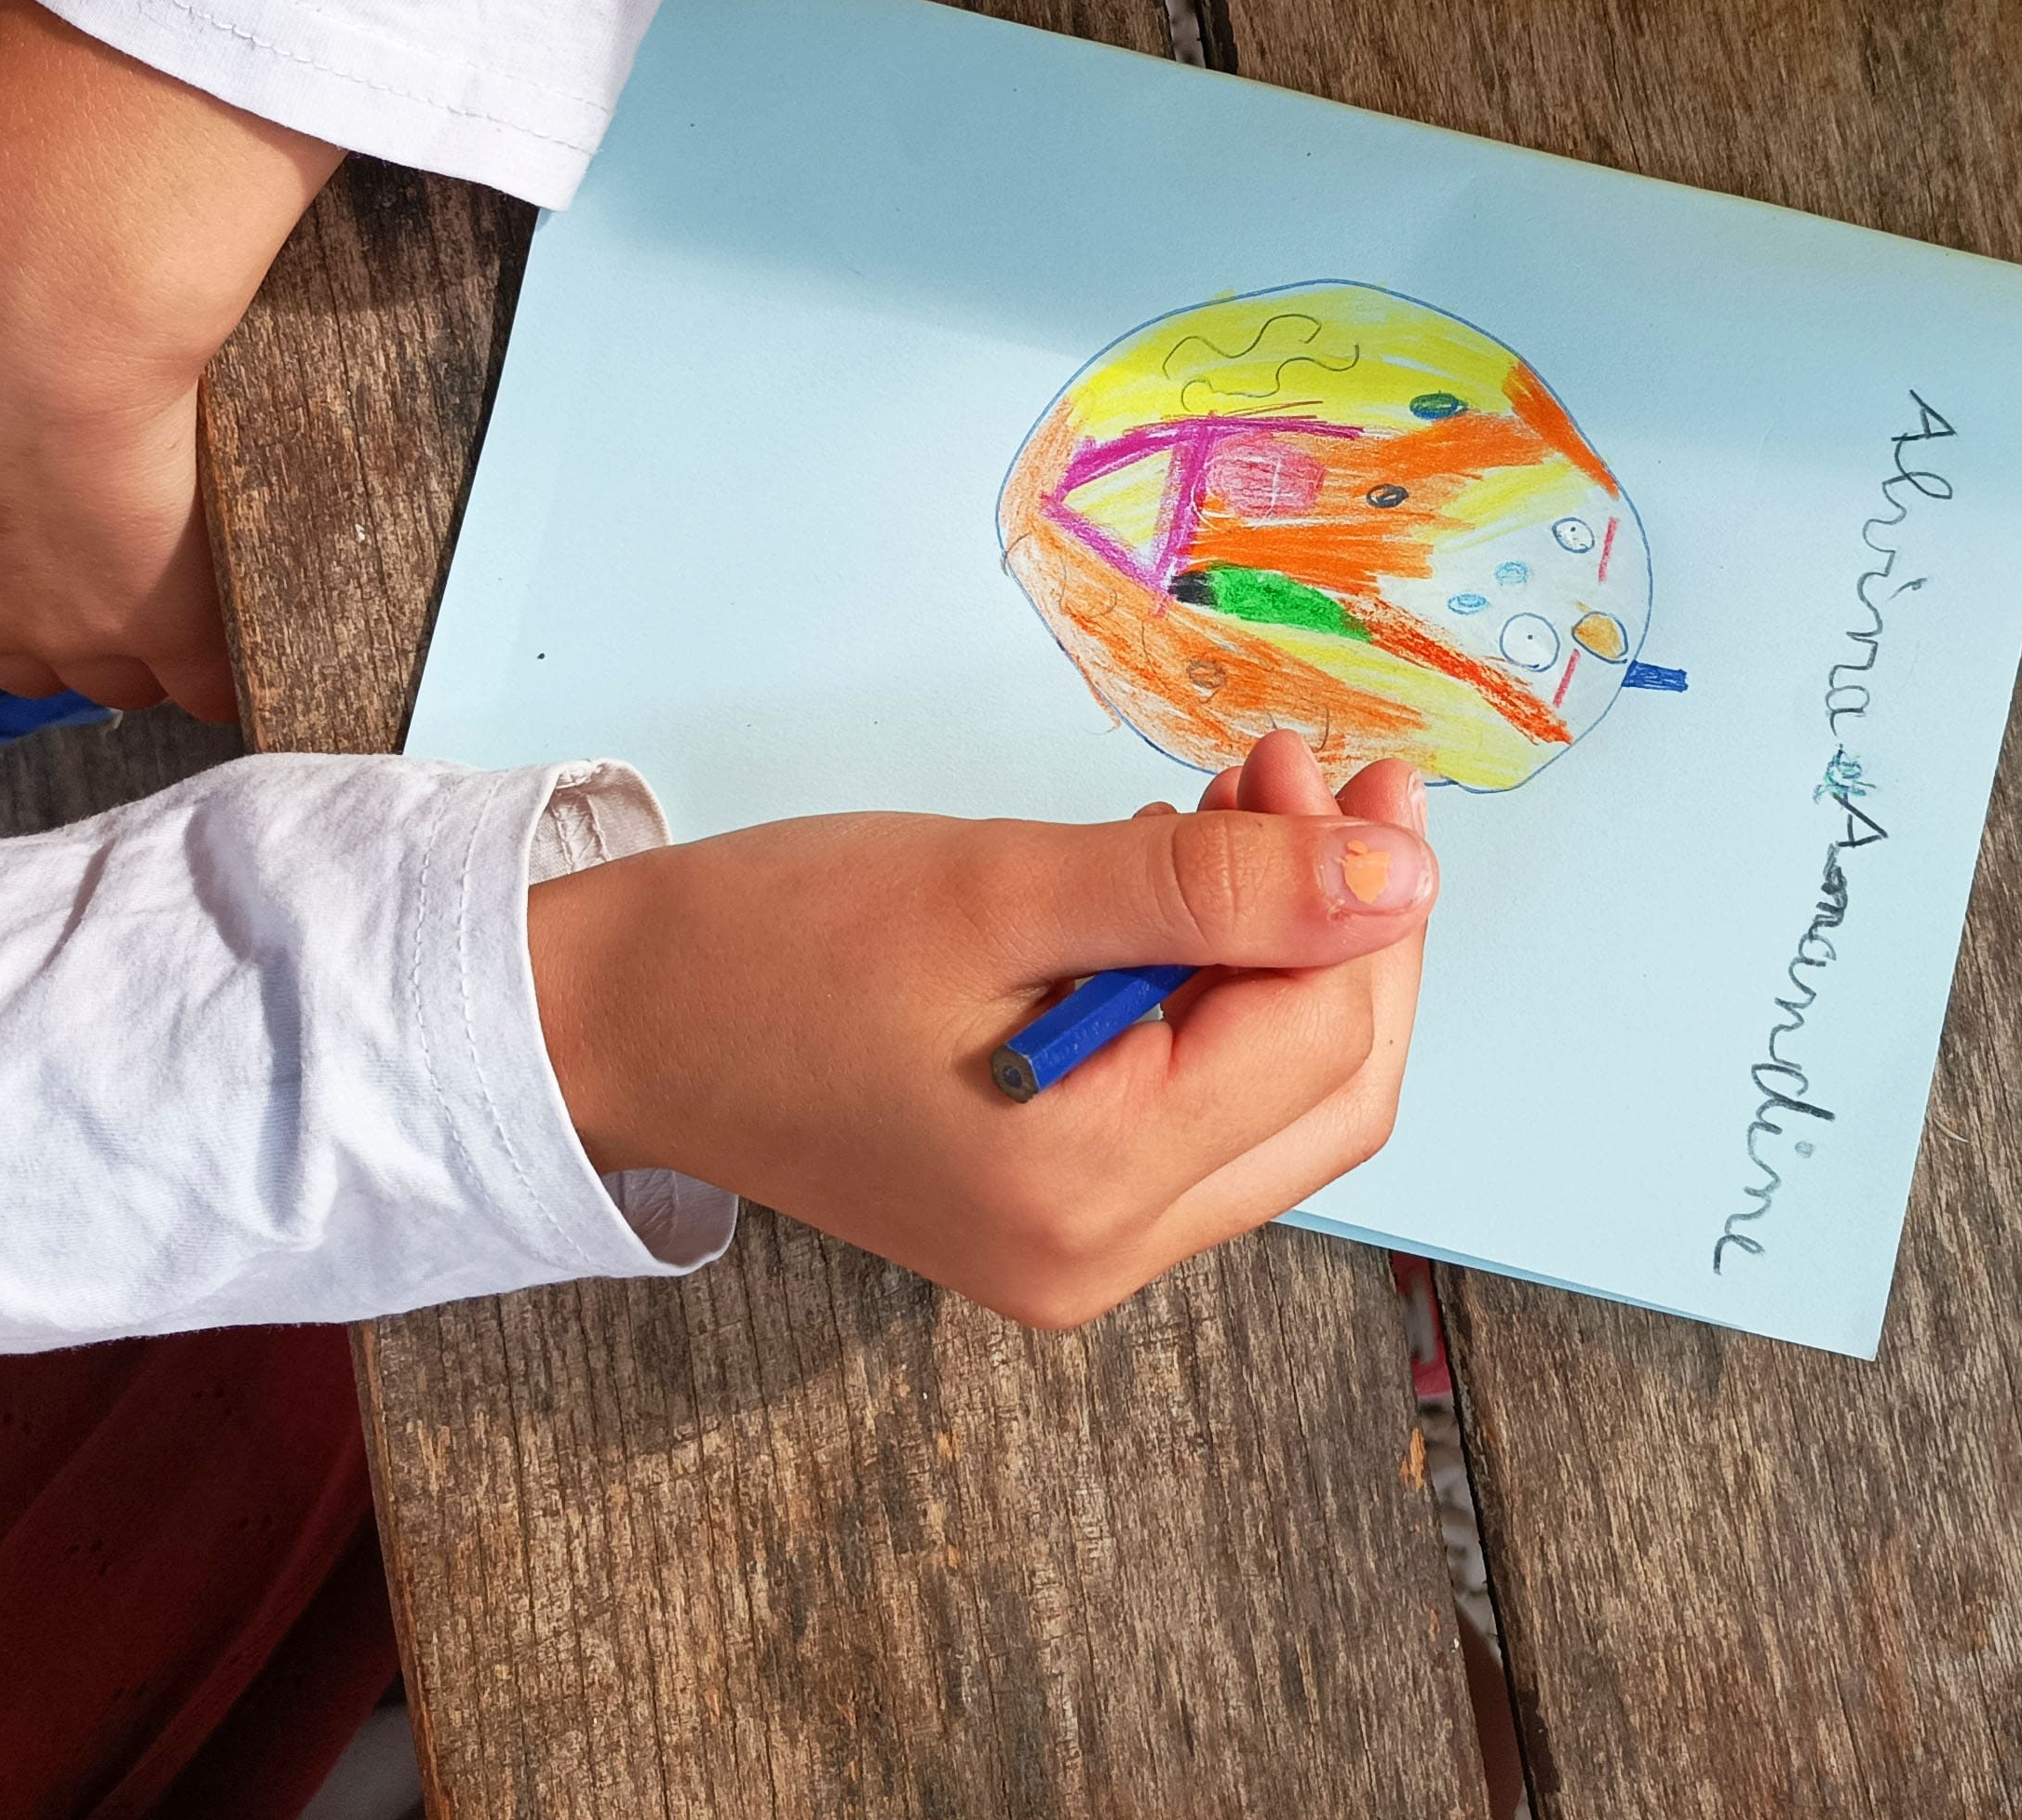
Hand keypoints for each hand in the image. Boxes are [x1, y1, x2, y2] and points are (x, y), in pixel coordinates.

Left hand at [0, 0, 338, 719]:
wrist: (39, 291)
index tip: (36, 552)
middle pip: (26, 662)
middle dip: (70, 624)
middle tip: (126, 564)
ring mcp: (63, 629)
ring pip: (120, 676)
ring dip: (155, 646)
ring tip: (206, 591)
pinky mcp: (164, 622)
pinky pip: (208, 681)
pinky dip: (232, 668)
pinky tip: (263, 636)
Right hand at [527, 732, 1437, 1327]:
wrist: (618, 1022)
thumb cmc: (775, 945)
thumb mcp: (1004, 888)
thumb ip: (1216, 888)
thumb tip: (1403, 877)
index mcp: (1087, 1192)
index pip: (1320, 1040)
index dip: (1353, 895)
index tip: (1322, 766)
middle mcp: (1099, 1255)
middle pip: (1330, 1093)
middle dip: (1348, 929)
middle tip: (1313, 781)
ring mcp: (1078, 1248)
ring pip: (1280, 1103)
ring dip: (1286, 953)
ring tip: (1234, 815)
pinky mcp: (1053, 1213)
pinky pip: (1197, 1109)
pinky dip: (1216, 994)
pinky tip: (1175, 893)